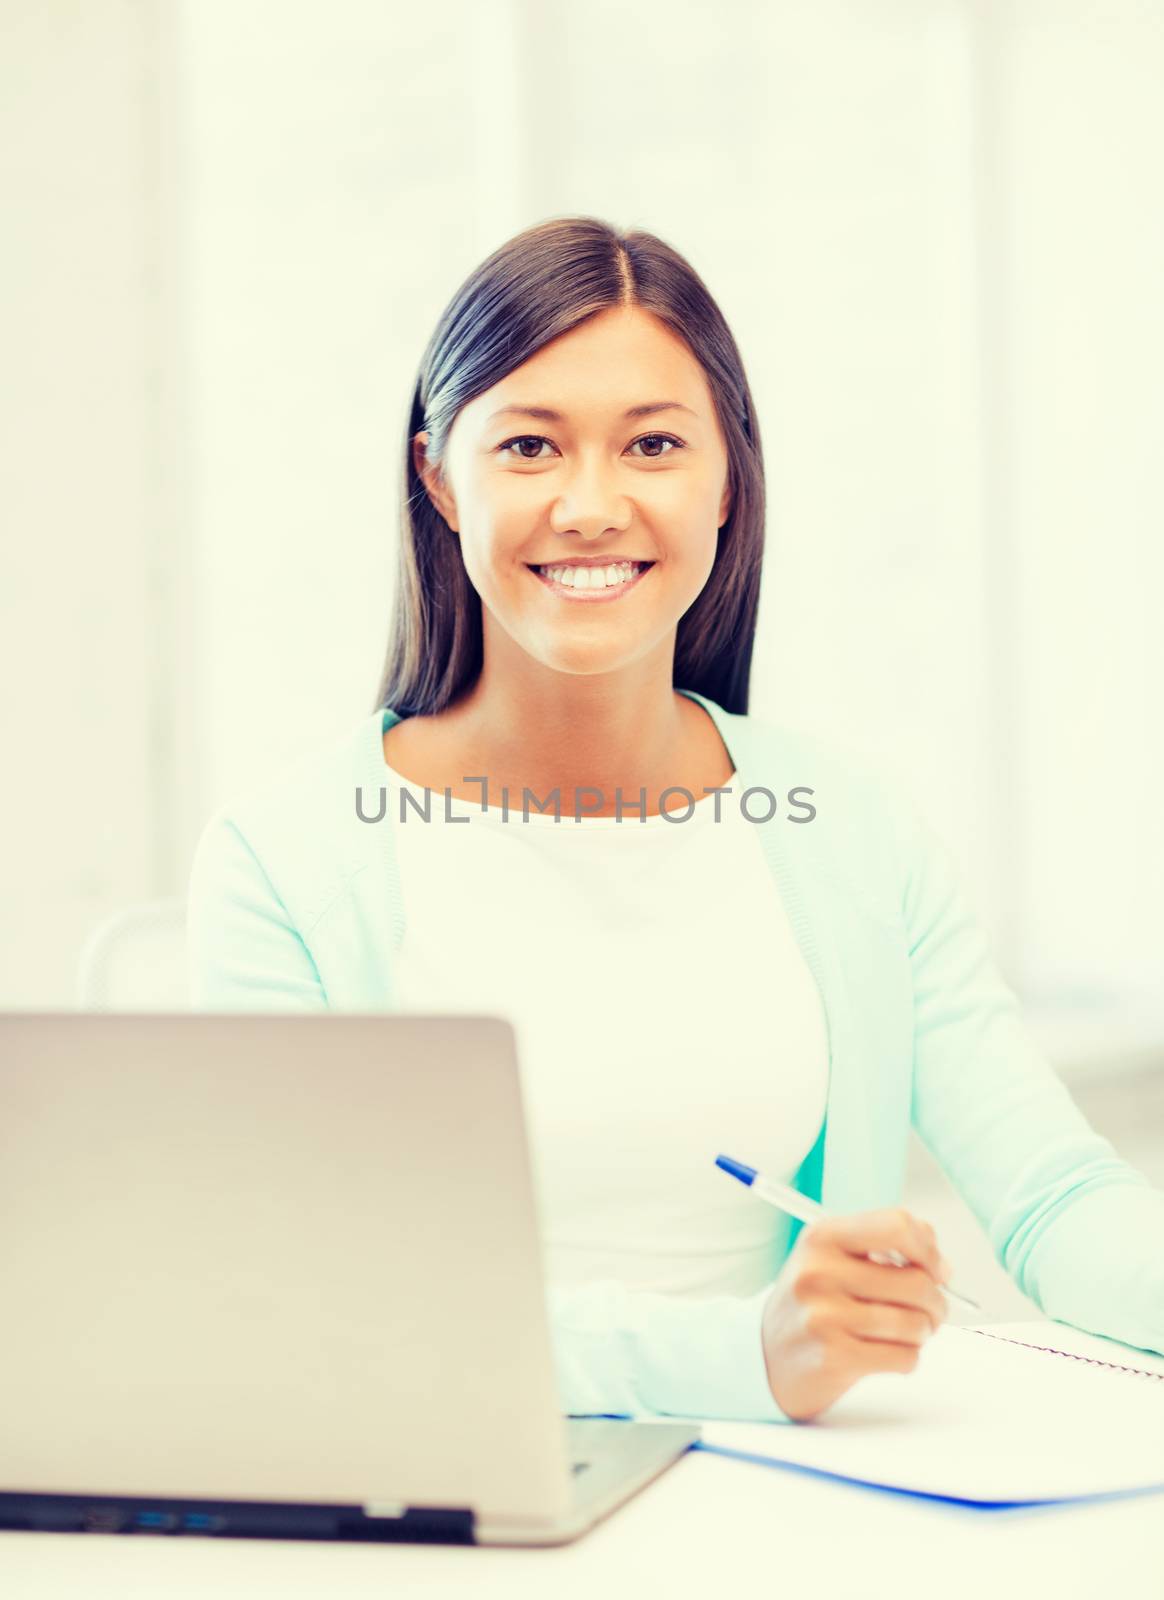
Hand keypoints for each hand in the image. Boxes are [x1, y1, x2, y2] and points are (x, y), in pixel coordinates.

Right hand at [760, 1206, 950, 1421]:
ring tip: (907, 1333)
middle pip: (916, 1282)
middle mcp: (819, 1271)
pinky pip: (904, 1357)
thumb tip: (942, 1266)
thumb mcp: (832, 1257)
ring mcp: (824, 1315)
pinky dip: (908, 1358)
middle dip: (936, 1302)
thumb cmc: (814, 1302)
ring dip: (923, 1333)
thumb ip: (882, 1246)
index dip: (929, 1250)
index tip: (938, 1270)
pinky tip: (887, 1353)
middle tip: (930, 1312)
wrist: (766, 1355)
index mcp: (822, 1237)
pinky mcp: (834, 1357)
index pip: (897, 1226)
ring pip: (914, 1323)